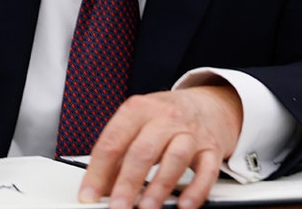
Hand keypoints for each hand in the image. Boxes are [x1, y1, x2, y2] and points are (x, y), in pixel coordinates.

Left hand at [79, 84, 241, 208]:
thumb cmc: (165, 117)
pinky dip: (196, 190)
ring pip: (175, 158)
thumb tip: (99, 186)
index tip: (89, 194)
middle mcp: (165, 118)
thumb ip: (118, 153)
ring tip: (146, 208)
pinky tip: (184, 205)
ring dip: (159, 187)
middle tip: (117, 206)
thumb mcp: (137, 124)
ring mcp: (190, 132)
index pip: (111, 142)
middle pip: (142, 151)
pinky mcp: (212, 148)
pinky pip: (207, 170)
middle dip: (127, 183)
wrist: (209, 103)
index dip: (97, 171)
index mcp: (137, 109)